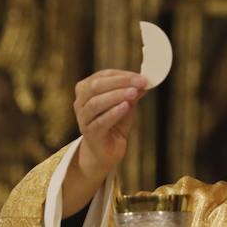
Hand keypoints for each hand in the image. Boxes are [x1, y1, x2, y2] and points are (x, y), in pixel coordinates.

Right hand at [62, 70, 147, 215]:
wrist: (105, 152)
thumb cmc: (114, 125)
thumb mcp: (126, 106)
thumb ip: (133, 94)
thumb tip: (145, 83)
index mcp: (86, 89)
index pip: (103, 76)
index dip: (122, 75)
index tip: (141, 77)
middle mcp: (80, 102)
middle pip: (96, 86)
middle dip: (120, 83)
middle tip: (139, 83)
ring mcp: (83, 118)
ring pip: (96, 103)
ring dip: (116, 96)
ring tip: (133, 93)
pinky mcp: (89, 133)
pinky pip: (100, 121)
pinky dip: (113, 113)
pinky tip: (125, 107)